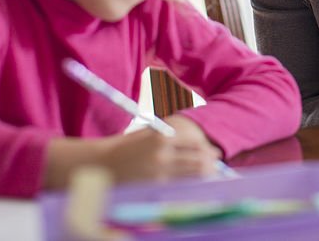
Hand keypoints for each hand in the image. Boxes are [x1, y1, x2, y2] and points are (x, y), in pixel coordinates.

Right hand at [100, 115, 220, 182]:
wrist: (103, 163)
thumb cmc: (129, 145)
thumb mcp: (151, 132)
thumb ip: (174, 134)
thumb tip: (201, 143)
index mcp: (162, 136)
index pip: (195, 142)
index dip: (207, 148)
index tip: (214, 152)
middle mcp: (162, 155)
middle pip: (197, 161)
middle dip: (210, 163)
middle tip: (216, 164)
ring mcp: (158, 173)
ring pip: (191, 175)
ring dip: (204, 175)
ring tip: (209, 174)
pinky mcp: (154, 186)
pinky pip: (179, 186)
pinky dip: (190, 184)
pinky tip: (193, 183)